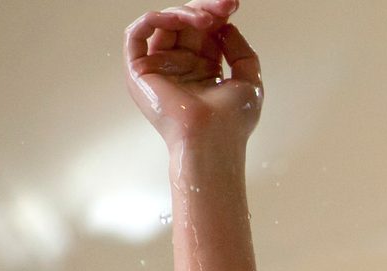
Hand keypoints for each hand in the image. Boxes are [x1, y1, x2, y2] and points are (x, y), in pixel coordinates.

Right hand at [124, 1, 262, 149]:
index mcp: (202, 68)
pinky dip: (155, 19)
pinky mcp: (139, 71)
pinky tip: (178, 19)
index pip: (204, 30)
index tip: (232, 4)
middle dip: (204, 9)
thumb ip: (240, 50)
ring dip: (184, 13)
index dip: (216, 13)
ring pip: (163, 23)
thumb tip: (225, 26)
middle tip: (223, 5)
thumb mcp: (249, 80)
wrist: (213, 142)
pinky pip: (137, 34)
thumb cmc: (231, 124)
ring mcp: (159, 67)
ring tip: (206, 20)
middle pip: (185, 23)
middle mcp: (179, 65)